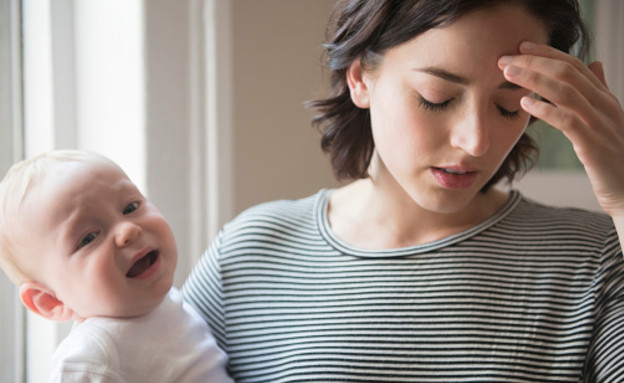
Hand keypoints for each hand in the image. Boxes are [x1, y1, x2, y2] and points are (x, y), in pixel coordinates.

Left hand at [498, 41, 623, 217]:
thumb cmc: (611, 155)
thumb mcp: (606, 118)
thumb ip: (599, 91)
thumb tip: (595, 64)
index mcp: (604, 98)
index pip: (574, 65)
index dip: (547, 54)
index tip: (520, 47)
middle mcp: (604, 106)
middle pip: (567, 73)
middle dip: (534, 63)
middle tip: (505, 59)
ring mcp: (600, 124)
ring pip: (565, 91)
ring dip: (533, 80)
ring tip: (508, 74)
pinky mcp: (592, 144)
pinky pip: (567, 121)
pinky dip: (545, 109)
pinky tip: (524, 104)